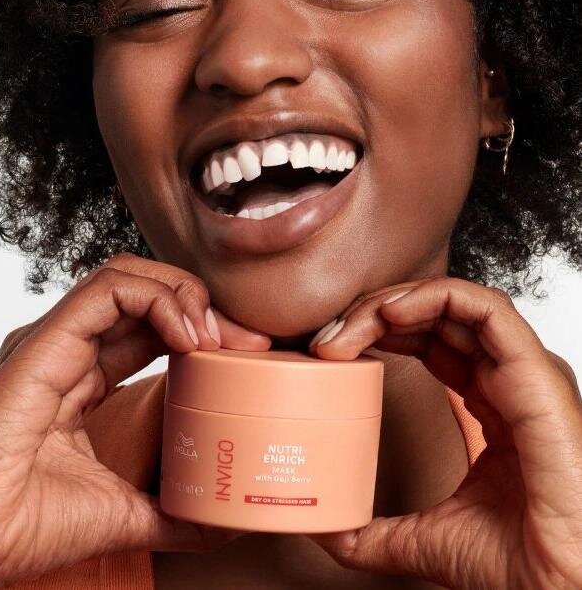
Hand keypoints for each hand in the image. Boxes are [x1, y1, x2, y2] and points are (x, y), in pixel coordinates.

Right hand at [0, 252, 270, 588]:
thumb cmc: (26, 527)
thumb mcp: (124, 510)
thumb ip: (173, 511)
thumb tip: (224, 521)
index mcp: (82, 379)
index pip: (153, 331)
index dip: (203, 331)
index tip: (248, 354)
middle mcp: (70, 351)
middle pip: (148, 298)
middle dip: (204, 309)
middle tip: (247, 341)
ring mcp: (58, 340)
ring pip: (130, 279)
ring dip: (184, 296)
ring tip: (215, 337)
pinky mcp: (48, 338)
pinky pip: (110, 289)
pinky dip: (159, 299)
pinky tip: (187, 336)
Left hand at [305, 276, 581, 589]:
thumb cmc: (515, 567)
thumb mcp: (423, 538)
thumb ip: (373, 532)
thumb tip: (326, 527)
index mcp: (490, 402)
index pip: (430, 340)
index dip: (379, 333)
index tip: (331, 349)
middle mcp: (508, 379)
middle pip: (435, 317)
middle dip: (375, 314)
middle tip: (328, 337)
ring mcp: (523, 373)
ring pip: (453, 303)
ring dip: (392, 303)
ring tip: (346, 327)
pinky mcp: (534, 374)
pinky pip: (485, 308)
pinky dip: (433, 297)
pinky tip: (388, 313)